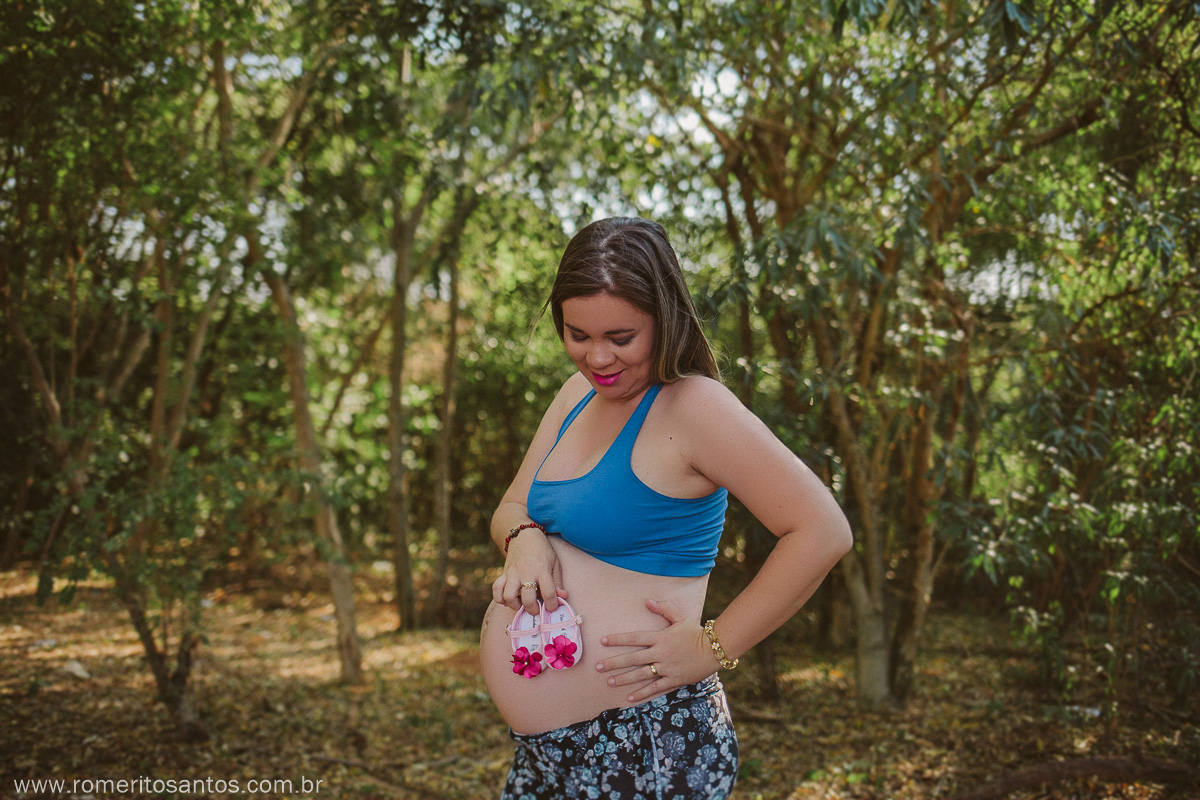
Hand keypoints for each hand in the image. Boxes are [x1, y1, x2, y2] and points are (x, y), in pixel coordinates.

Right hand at [492, 529, 565, 614]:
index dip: (551, 605)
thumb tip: (563, 597)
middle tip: (536, 609)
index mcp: (542, 570)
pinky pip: (496, 589)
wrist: (524, 535)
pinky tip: (508, 599)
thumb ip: (558, 582)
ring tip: (521, 604)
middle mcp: (526, 572)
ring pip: (508, 596)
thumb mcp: (555, 563)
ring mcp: (513, 573)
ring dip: (514, 605)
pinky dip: (500, 597)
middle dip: (533, 609)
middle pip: (527, 598)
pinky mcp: (503, 573)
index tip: (551, 607)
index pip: (548, 592)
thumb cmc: (542, 551)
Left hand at [595, 598, 715, 702]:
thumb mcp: (680, 618)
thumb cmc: (696, 633)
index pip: (635, 638)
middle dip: (614, 663)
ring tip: (609, 682)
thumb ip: (663, 608)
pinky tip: (630, 697)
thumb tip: (647, 600)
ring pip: (641, 675)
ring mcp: (667, 668)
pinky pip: (655, 688)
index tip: (603, 641)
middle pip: (633, 658)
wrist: (714, 650)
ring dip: (624, 679)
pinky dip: (642, 693)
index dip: (618, 639)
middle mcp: (661, 653)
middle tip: (598, 667)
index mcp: (661, 637)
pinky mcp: (674, 680)